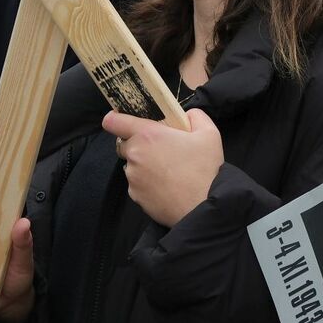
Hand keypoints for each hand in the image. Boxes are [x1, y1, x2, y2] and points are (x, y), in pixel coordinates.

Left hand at [103, 108, 223, 226]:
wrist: (204, 207)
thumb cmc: (205, 168)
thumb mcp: (209, 133)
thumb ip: (195, 116)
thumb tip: (187, 114)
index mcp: (147, 135)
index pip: (113, 121)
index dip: (115, 119)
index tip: (122, 120)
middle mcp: (135, 155)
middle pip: (124, 144)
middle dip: (138, 144)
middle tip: (161, 149)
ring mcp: (133, 177)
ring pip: (132, 165)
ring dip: (143, 165)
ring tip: (168, 171)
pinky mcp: (135, 197)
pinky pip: (137, 184)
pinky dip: (147, 184)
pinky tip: (166, 187)